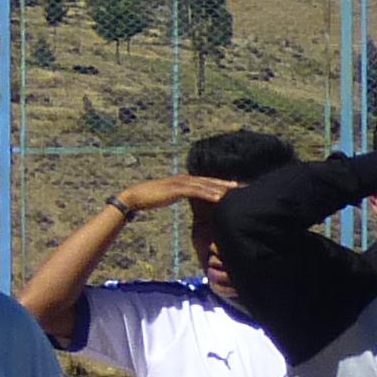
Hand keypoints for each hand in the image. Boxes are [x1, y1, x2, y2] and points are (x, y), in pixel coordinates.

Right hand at [112, 172, 233, 213]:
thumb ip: (176, 194)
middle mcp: (183, 179)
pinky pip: (196, 191)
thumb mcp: (166, 195)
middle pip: (209, 181)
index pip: (205, 182)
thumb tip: (183, 198)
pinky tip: (219, 197)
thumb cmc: (148, 198)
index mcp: (182, 181)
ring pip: (205, 185)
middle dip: (226, 184)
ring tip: (235, 191)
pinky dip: (208, 194)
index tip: (234, 187)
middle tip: (242, 186)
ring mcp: (180, 183)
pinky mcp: (176, 189)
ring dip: (221, 188)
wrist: (134, 197)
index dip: (220, 184)